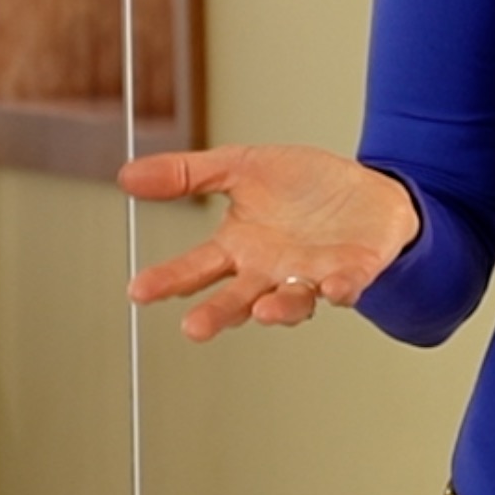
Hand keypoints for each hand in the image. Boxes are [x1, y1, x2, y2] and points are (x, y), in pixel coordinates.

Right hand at [117, 144, 422, 339]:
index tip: (139, 290)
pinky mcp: (353, 271)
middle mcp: (270, 272)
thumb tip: (126, 174)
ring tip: (262, 309)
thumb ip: (188, 174)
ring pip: (291, 301)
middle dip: (216, 314)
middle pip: (237, 299)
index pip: (196, 268)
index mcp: (240, 248)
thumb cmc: (304, 186)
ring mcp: (310, 276)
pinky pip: (346, 285)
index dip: (168, 280)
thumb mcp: (241, 166)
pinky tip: (334, 288)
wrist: (367, 190)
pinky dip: (341, 289)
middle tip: (194, 328)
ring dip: (278, 308)